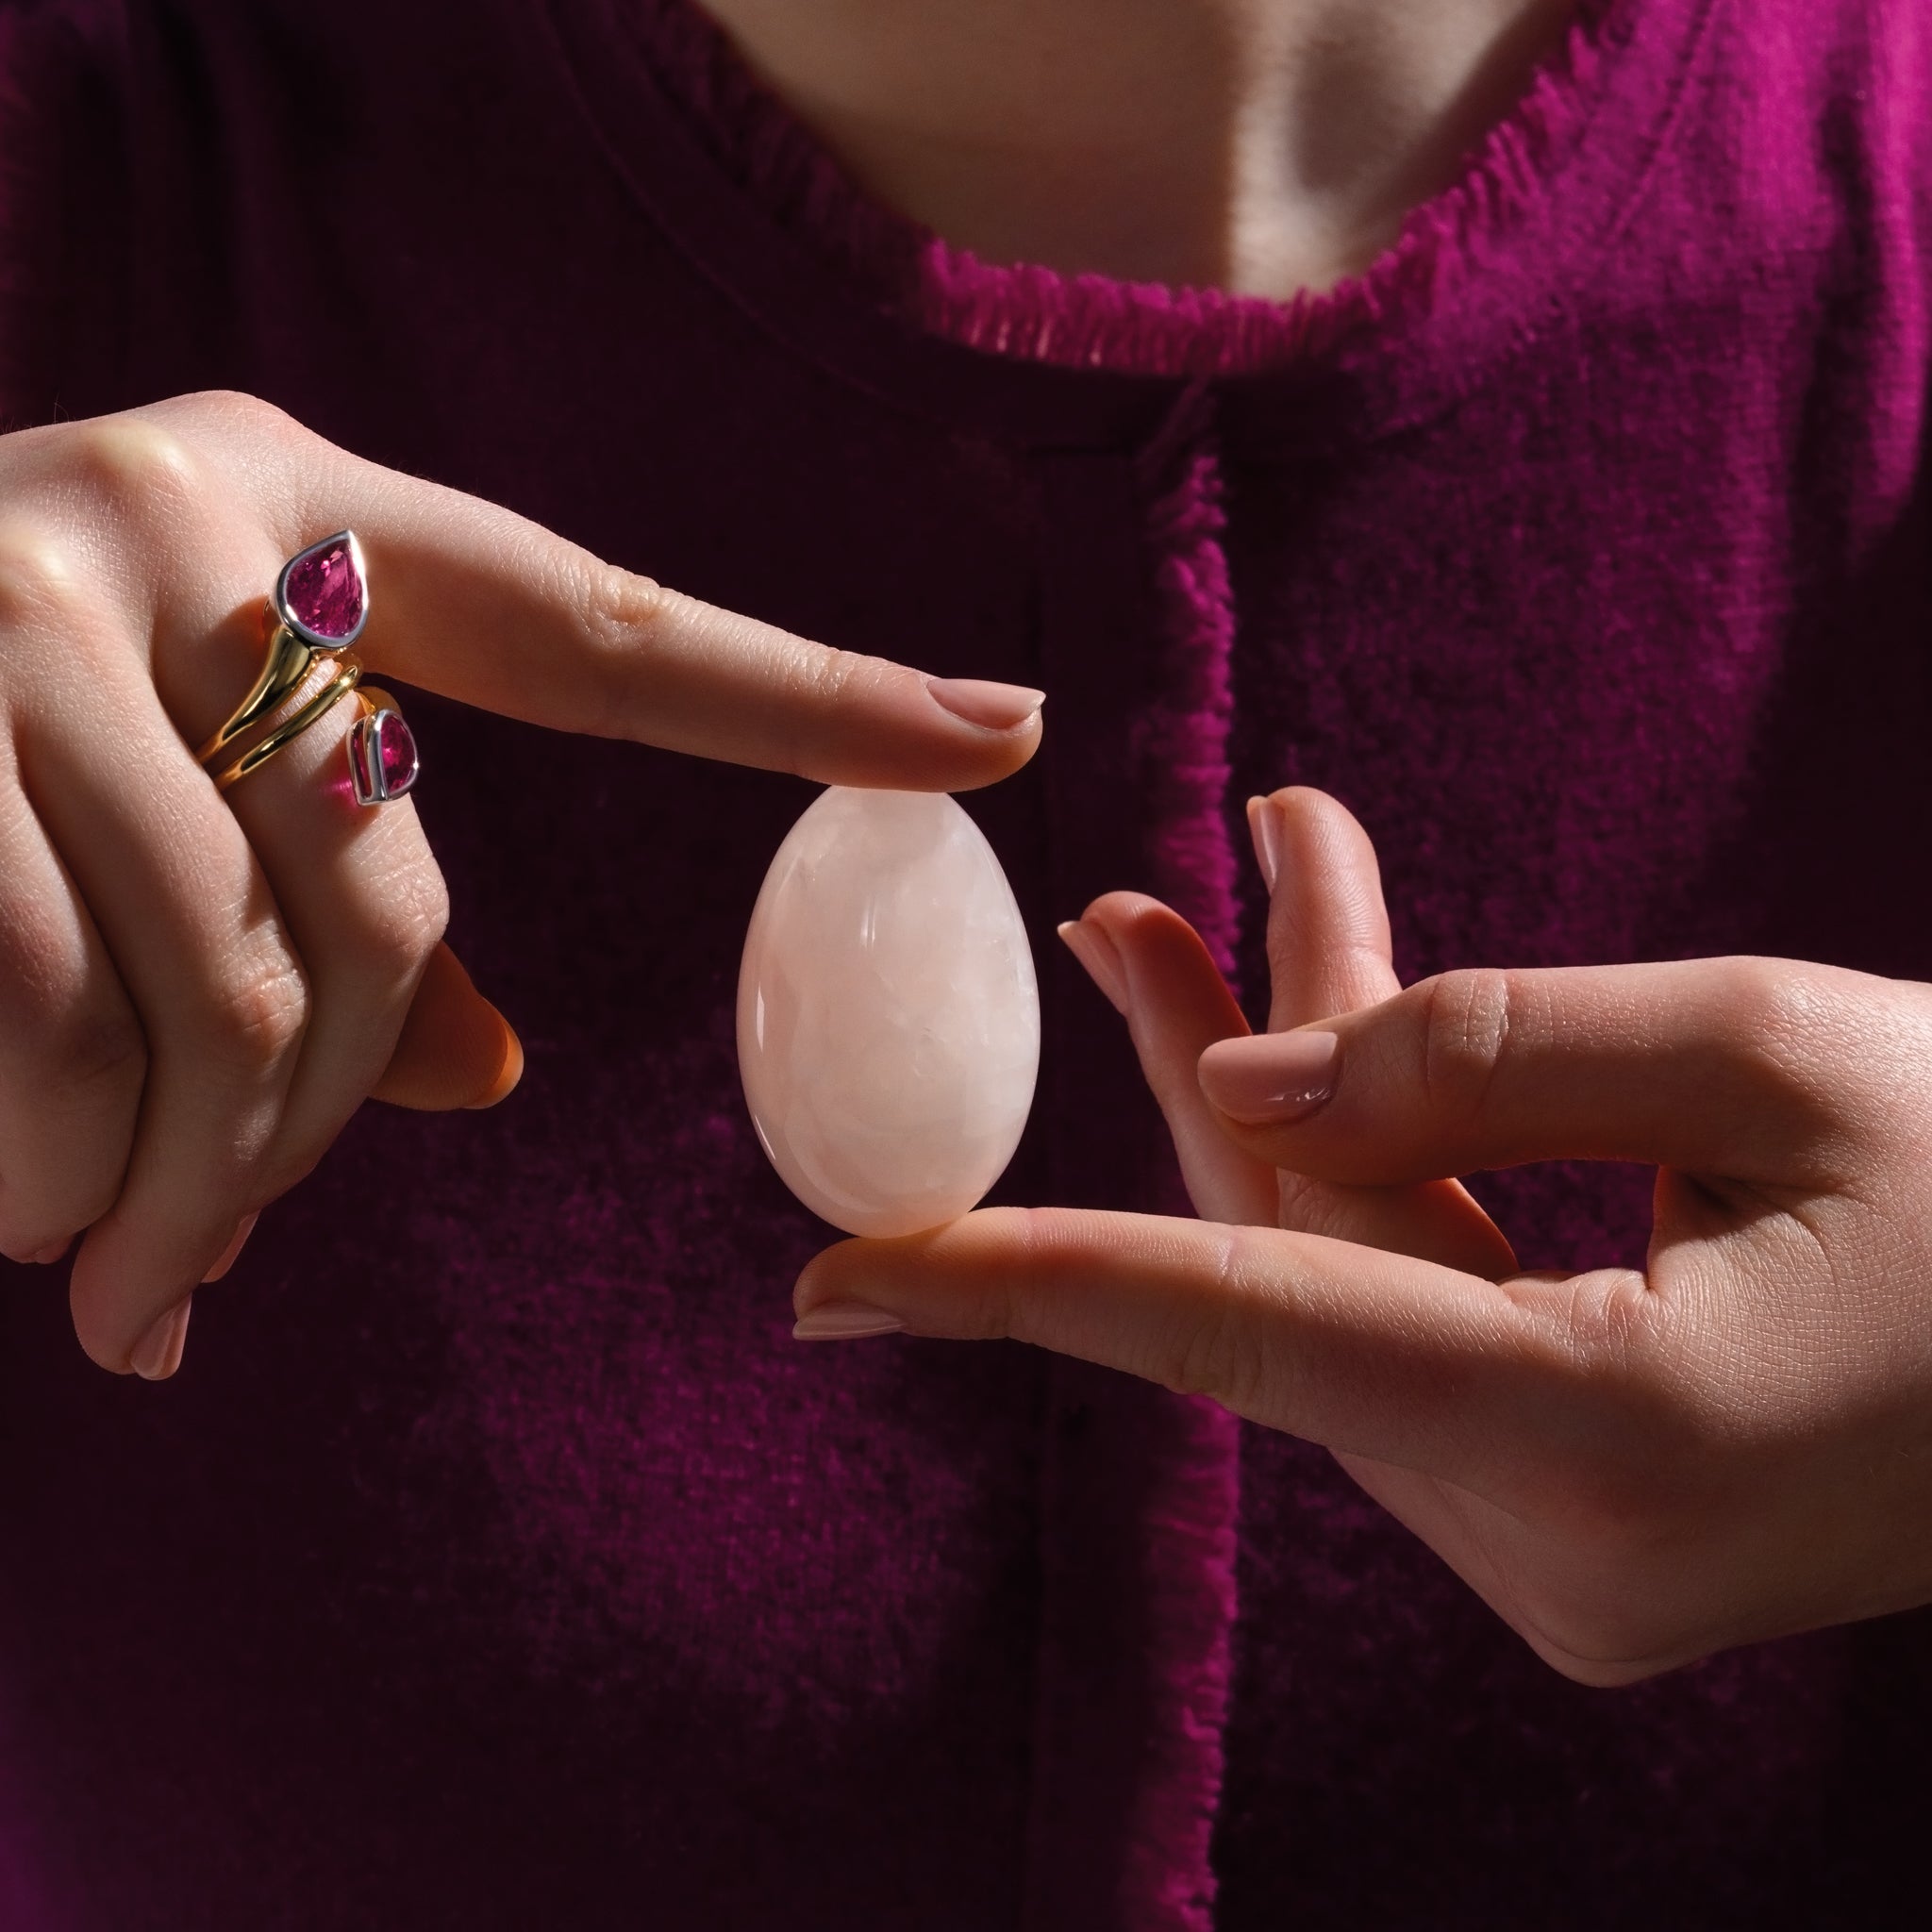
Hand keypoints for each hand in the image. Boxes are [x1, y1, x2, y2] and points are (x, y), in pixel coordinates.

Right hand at [1, 393, 1041, 1376]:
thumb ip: (336, 899)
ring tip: (105, 1254)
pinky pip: (38, 1028)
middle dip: (319, 1128)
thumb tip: (489, 1079)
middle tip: (222, 1254)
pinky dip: (46, 1173)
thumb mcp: (166, 778)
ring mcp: (16, 605)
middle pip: (388, 902)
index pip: (603, 628)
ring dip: (169, 1180)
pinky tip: (24, 1210)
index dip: (807, 692)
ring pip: (216, 996)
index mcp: (289, 504)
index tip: (1004, 730)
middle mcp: (170, 517)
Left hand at [794, 789, 1931, 1682]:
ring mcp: (1575, 1562)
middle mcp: (1565, 1549)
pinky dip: (1395, 1182)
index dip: (1018, 1289)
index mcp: (1615, 1440)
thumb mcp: (1766, 1048)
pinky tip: (1356, 1034)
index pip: (1246, 1339)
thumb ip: (1475, 1054)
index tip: (832, 1287)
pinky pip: (1433, 1327)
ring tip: (1245, 891)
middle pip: (1296, 1276)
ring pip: (1355, 1291)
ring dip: (1302, 1099)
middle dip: (1210, 1069)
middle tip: (1123, 906)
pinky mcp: (1590, 1526)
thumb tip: (1243, 1076)